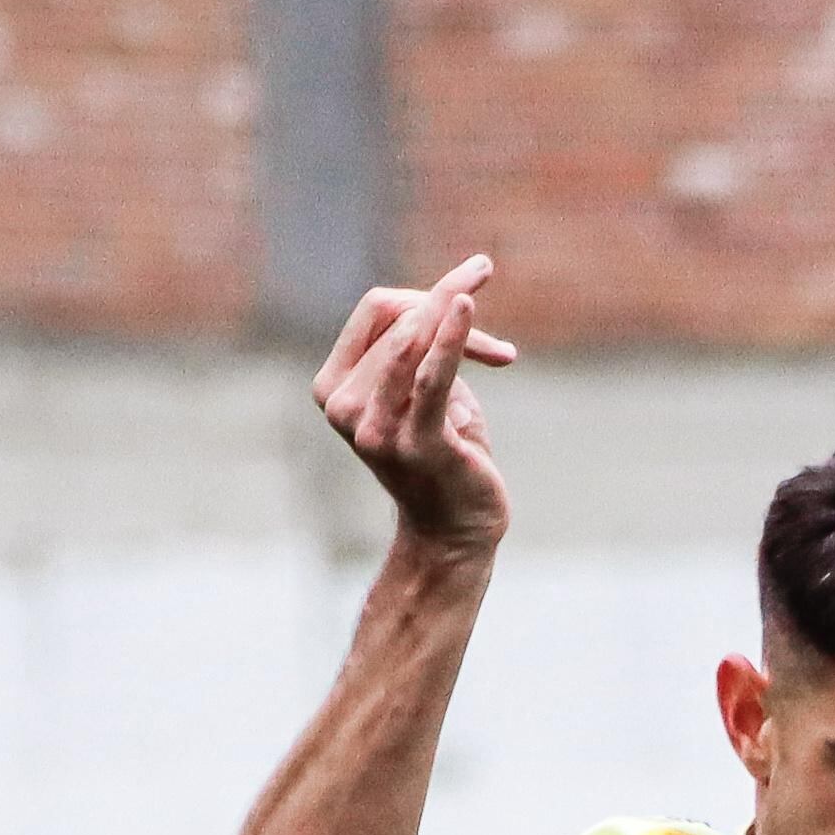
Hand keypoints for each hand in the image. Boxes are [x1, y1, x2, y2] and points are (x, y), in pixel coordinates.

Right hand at [315, 255, 516, 548]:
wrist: (457, 535)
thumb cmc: (446, 459)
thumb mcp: (427, 393)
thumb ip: (422, 349)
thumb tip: (451, 299)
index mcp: (334, 386)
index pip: (377, 310)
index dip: (426, 299)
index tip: (471, 308)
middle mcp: (343, 405)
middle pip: (400, 320)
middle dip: (452, 318)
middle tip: (500, 353)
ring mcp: (374, 426)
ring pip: (415, 339)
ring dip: (461, 330)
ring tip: (501, 353)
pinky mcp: (414, 442)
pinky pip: (433, 372)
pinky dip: (451, 335)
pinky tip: (465, 303)